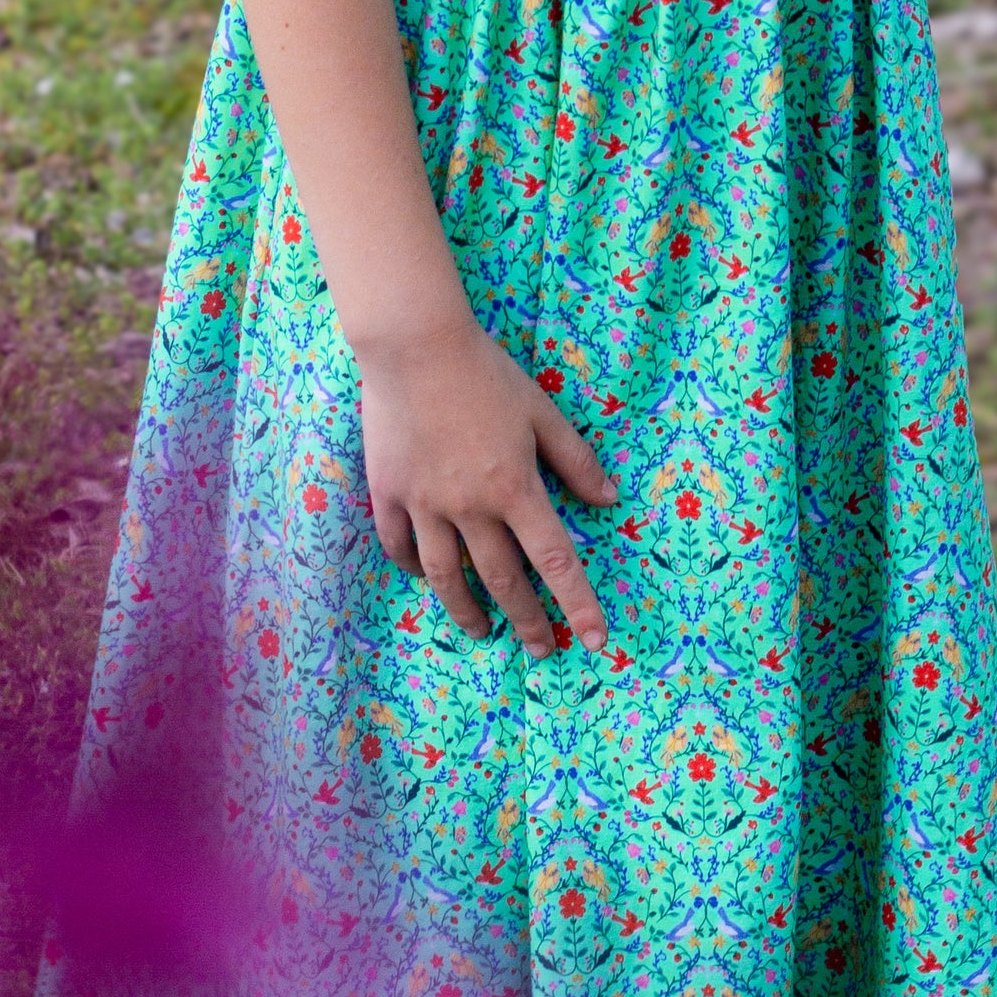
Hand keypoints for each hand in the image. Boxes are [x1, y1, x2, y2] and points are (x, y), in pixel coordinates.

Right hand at [356, 319, 619, 660]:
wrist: (413, 345)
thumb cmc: (485, 372)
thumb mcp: (541, 411)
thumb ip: (574, 459)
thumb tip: (608, 500)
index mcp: (515, 488)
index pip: (555, 561)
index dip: (577, 604)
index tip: (594, 641)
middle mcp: (470, 507)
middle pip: (502, 580)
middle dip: (526, 621)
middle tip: (542, 650)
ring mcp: (425, 504)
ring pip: (446, 576)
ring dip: (467, 611)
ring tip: (483, 632)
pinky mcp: (389, 492)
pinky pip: (400, 545)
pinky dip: (413, 569)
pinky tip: (425, 578)